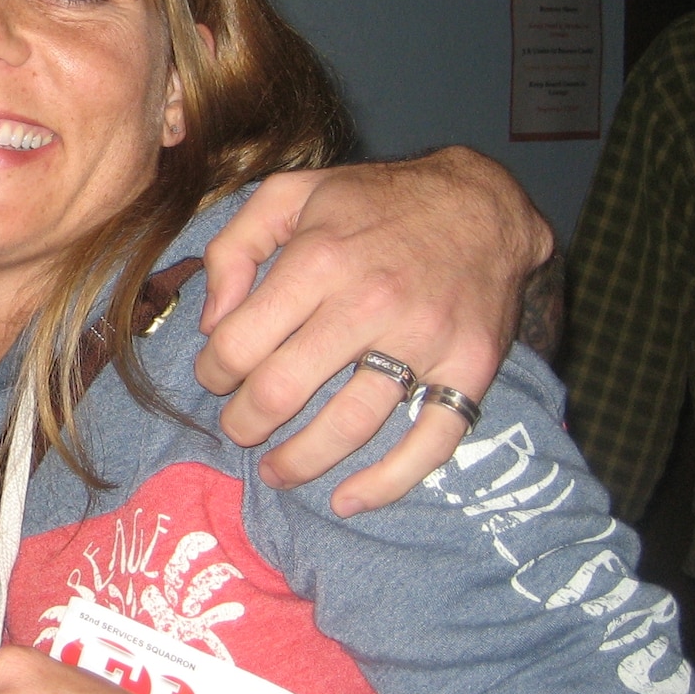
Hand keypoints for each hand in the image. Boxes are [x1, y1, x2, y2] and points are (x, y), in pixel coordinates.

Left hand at [196, 149, 552, 514]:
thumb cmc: (374, 202)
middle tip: (238, 430)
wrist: (483, 204)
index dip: (213, 371)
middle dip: (245, 423)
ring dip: (300, 461)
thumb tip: (211, 320)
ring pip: (349, 425)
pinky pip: (430, 442)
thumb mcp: (291, 194)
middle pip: (283, 390)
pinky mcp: (470, 369)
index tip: (214, 377)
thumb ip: (234, 247)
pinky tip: (348, 499)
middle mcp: (370, 303)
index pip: (241, 342)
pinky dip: (387, 483)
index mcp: (319, 260)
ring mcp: (424, 340)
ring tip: (276, 471)